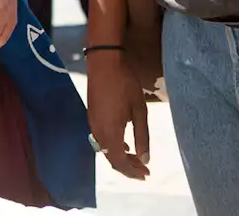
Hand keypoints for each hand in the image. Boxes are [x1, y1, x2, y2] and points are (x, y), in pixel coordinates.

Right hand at [86, 51, 149, 180]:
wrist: (104, 63)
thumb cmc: (125, 84)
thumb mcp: (140, 111)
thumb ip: (142, 137)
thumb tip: (145, 159)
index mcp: (110, 132)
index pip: (120, 162)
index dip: (133, 172)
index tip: (146, 175)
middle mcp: (98, 131)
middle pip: (111, 158)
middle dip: (128, 167)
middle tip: (144, 171)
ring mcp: (93, 123)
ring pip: (106, 150)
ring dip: (121, 157)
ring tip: (137, 159)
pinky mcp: (92, 116)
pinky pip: (102, 139)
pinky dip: (114, 147)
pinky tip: (124, 143)